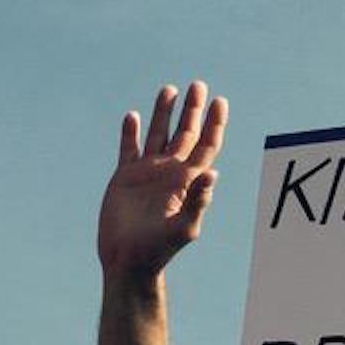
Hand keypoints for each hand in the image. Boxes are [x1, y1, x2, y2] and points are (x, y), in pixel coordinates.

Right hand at [98, 82, 227, 277]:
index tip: (219, 101)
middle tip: (198, 84)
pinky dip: (130, 132)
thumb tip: (213, 173)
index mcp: (188, 180)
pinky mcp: (125, 177)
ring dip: (164, 113)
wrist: (128, 260)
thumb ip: (198, 201)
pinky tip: (133, 116)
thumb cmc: (160, 249)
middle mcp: (170, 172)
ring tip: (169, 89)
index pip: (206, 145)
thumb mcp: (184, 227)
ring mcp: (148, 173)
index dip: (214, 123)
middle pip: (185, 133)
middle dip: (192, 110)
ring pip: (158, 134)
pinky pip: (129, 148)